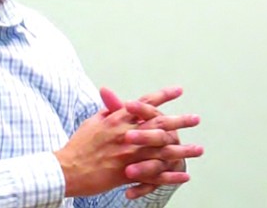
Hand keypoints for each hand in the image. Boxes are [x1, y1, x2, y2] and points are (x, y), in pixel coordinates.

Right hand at [53, 95, 200, 197]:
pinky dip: (171, 175)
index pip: (145, 104)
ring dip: (183, 150)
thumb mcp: (92, 123)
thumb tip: (117, 106)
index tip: (178, 90)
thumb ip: (108, 113)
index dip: (163, 96)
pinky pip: (155, 175)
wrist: (67, 169)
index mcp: (118, 120)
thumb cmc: (78, 146)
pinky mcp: (128, 173)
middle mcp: (127, 134)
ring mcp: (129, 154)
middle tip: (196, 118)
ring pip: (162, 151)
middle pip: (160, 125)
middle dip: (180, 121)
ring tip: (199, 149)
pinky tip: (184, 175)